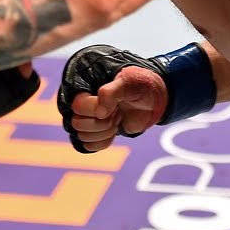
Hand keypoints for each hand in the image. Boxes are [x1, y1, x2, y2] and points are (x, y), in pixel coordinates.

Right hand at [57, 43, 215, 152]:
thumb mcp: (128, 82)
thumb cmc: (139, 85)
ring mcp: (86, 118)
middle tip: (117, 112)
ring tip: (117, 118)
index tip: (114, 105)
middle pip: (77, 124)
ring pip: (82, 136)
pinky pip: (88, 146)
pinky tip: (114, 129)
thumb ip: (112, 92)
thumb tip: (99, 112)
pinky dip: (104, 141)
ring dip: (105, 131)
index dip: (96, 109)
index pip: (77, 106)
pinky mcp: (93, 132)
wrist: (152, 99)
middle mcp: (81, 103)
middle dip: (103, 122)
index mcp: (84, 86)